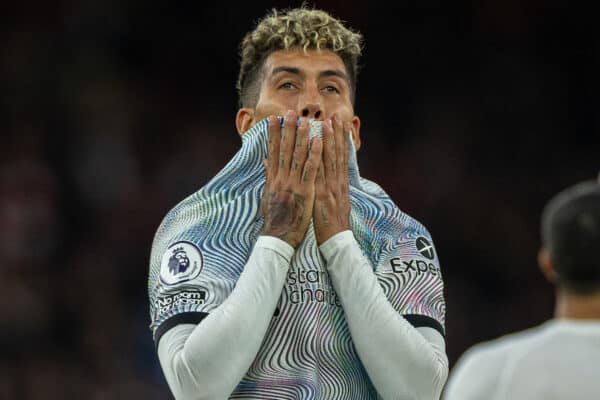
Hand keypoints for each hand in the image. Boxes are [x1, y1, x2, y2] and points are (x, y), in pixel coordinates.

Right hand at [261, 111, 322, 247]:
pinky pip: (311, 169)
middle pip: (285, 150)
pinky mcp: (306, 191)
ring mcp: (293, 184)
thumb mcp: (268, 196)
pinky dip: (315, 154)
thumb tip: (266, 162)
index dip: (274, 135)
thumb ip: (269, 177)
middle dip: (288, 130)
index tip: (274, 120)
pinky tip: (319, 141)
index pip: (273, 152)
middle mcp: (281, 179)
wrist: (279, 237)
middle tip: (291, 113)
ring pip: (298, 156)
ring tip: (306, 120)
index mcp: (273, 179)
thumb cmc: (275, 219)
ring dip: (302, 137)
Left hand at [313, 114, 350, 244]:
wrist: (336, 239)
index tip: (339, 123)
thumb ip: (333, 187)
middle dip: (336, 133)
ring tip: (325, 122)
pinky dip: (316, 158)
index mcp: (340, 183)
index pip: (341, 156)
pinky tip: (313, 146)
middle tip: (335, 115)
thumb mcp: (336, 202)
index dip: (340, 138)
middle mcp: (337, 181)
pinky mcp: (321, 194)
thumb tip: (334, 177)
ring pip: (329, 159)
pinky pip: (318, 172)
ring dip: (327, 140)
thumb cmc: (333, 223)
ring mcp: (330, 186)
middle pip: (337, 153)